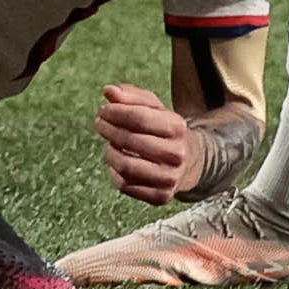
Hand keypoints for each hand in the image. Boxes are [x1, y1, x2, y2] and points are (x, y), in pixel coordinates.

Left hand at [94, 84, 200, 204]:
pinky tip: (118, 164)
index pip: (138, 118)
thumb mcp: (155, 108)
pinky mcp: (161, 197)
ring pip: (125, 166)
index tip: (103, 109)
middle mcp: (176, 155)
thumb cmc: (164, 130)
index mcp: (177, 127)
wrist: (189, 162)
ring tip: (109, 144)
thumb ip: (131, 96)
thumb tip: (108, 91)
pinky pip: (126, 186)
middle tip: (99, 123)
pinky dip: (115, 173)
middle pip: (129, 141)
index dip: (115, 112)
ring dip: (109, 153)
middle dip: (108, 129)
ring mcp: (169, 178)